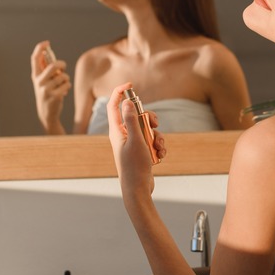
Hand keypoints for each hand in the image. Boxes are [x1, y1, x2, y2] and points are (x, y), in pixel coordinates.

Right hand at [30, 41, 70, 133]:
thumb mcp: (43, 81)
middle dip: (62, 64)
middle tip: (63, 67)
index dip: (40, 49)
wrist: (46, 113)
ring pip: (63, 76)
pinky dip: (67, 87)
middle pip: (53, 65)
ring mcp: (46, 89)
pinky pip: (67, 84)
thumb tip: (47, 53)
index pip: (35, 59)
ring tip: (61, 86)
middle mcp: (39, 81)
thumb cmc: (47, 93)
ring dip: (65, 79)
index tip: (46, 42)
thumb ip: (45, 68)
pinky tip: (63, 92)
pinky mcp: (54, 96)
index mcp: (35, 75)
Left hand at [107, 83, 166, 200]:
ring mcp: (132, 143)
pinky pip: (152, 141)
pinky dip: (159, 146)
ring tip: (159, 148)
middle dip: (149, 119)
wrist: (138, 189)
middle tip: (155, 124)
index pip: (114, 106)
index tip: (130, 85)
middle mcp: (123, 135)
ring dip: (158, 136)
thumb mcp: (136, 141)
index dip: (119, 93)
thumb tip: (127, 102)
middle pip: (136, 116)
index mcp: (116, 131)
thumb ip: (132, 120)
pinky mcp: (141, 151)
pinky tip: (160, 155)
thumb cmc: (134, 167)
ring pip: (148, 130)